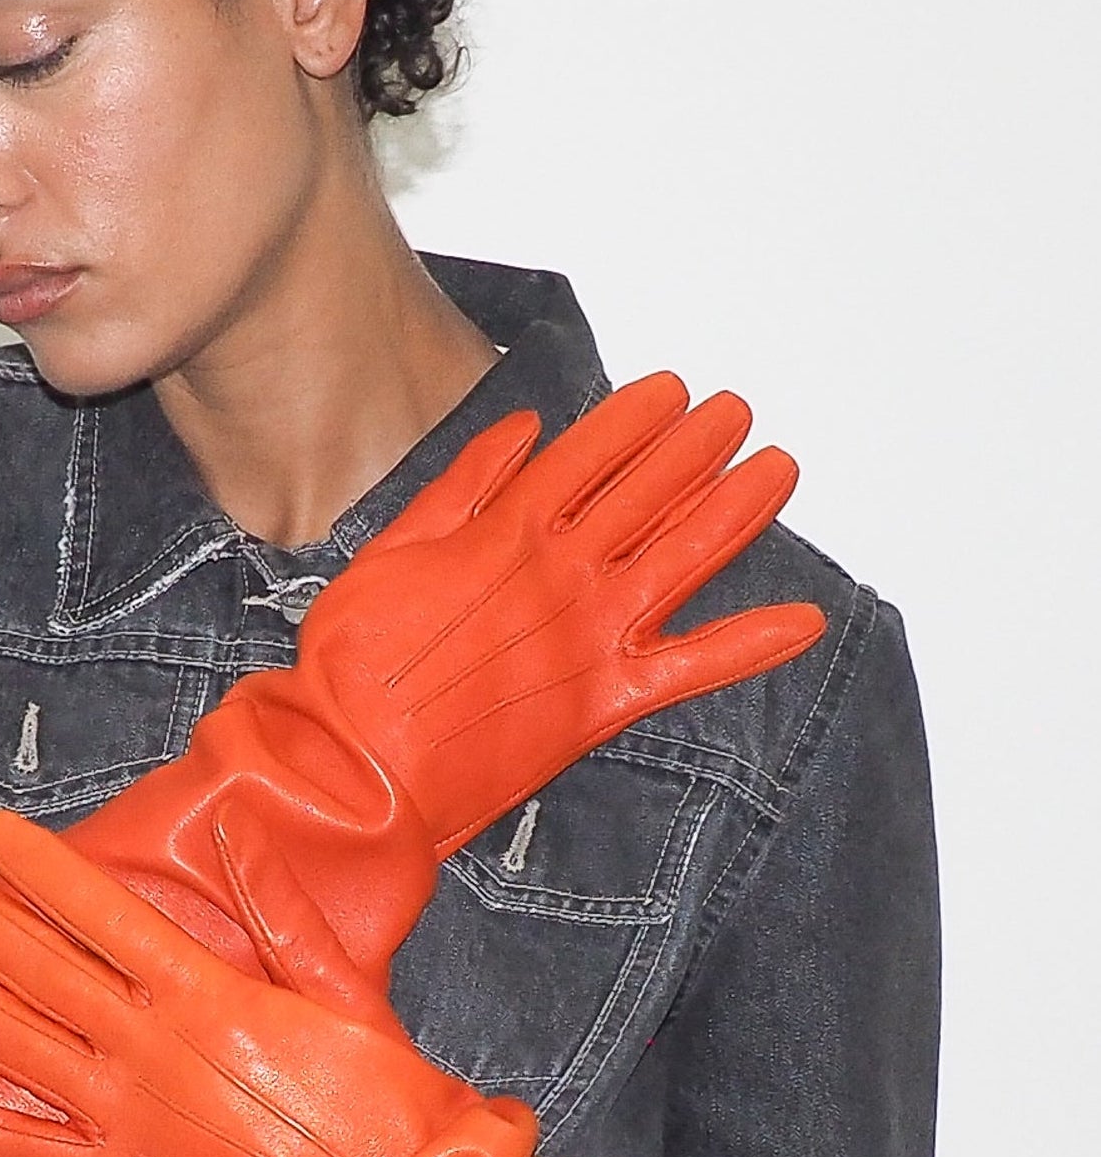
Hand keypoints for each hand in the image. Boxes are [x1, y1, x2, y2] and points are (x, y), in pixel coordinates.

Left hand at [0, 808, 718, 1156]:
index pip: (102, 914)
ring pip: (24, 1050)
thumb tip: (236, 824)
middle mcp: (155, 1050)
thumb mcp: (344, 986)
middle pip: (45, 972)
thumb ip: (281, 906)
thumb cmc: (385, 1098)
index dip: (42, 870)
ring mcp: (134, 1119)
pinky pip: (36, 1156)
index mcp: (208, 993)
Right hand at [291, 372, 824, 853]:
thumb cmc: (352, 667)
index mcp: (505, 533)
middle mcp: (562, 575)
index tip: (673, 389)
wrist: (354, 767)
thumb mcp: (390, 551)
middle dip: (699, 445)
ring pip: (685, 559)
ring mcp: (591, 639)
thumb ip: (461, 487)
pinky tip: (803, 623)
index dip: (638, 418)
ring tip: (778, 468)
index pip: (590, 456)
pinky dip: (750, 646)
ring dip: (738, 510)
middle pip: (649, 493)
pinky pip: (693, 669)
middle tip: (736, 412)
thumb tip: (520, 432)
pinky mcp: (604, 706)